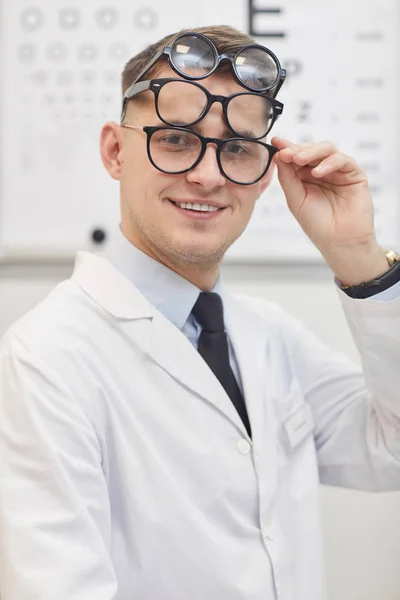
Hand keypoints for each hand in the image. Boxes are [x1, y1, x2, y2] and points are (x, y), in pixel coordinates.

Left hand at [271, 137, 388, 285]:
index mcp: (305, 177)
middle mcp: (322, 171)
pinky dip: (329, 163)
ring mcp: (338, 171)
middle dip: (297, 149)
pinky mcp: (354, 174)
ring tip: (299, 160)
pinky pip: (343, 160)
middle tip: (286, 153)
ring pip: (326, 150)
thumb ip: (288, 178)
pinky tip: (318, 173)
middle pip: (310, 149)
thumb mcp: (296, 200)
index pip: (296, 157)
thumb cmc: (317, 224)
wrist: (339, 242)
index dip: (286, 148)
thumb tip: (279, 154)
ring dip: (311, 152)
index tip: (275, 142)